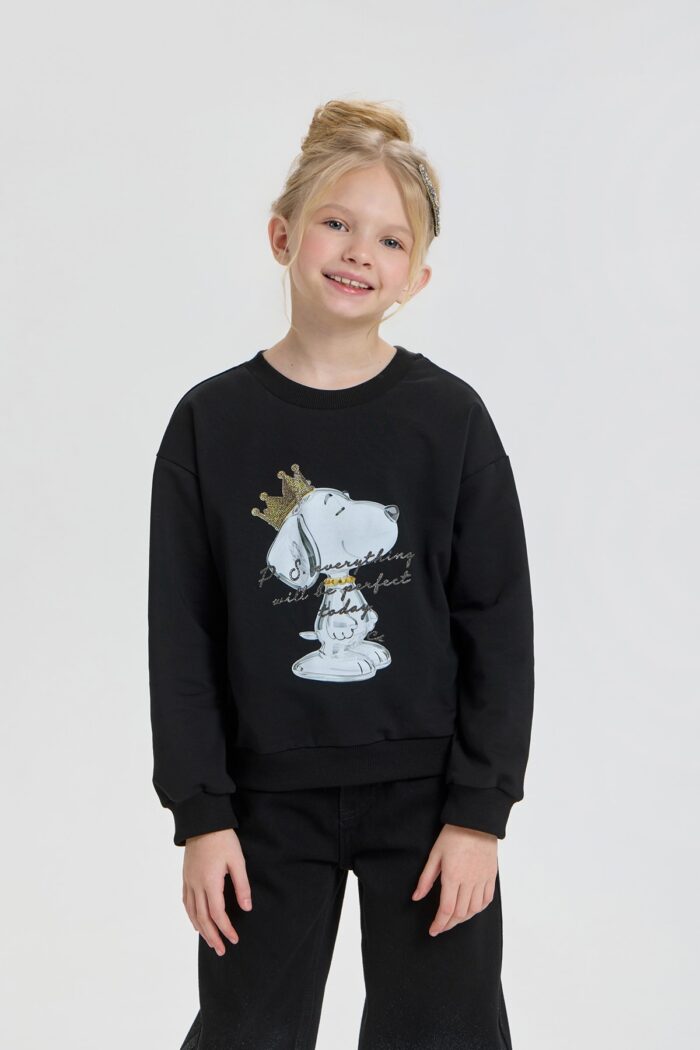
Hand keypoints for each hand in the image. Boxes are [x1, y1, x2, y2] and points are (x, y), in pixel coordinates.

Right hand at [182, 828, 252, 956]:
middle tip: (221, 950)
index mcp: (210, 882)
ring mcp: (189, 881)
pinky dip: (191, 916)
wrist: (202, 822)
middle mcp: (196, 885)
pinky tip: (195, 922)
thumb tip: (246, 908)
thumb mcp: (237, 860)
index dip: (226, 929)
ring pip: (192, 912)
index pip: (217, 914)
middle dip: (212, 936)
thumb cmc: (223, 839)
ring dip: (201, 929)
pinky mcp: (186, 876)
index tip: (234, 939)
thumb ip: (242, 885)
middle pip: (202, 918)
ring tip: (210, 942)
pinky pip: (186, 902)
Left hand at [411, 823, 497, 936]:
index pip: (446, 909)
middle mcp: (469, 881)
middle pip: (460, 913)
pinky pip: (486, 900)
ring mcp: (482, 880)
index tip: (433, 930)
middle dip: (449, 924)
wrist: (476, 821)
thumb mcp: (435, 855)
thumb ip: (426, 879)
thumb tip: (416, 897)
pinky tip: (470, 909)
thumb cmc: (453, 835)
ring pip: (474, 910)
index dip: (439, 923)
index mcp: (453, 876)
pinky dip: (478, 909)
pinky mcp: (491, 876)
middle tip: (441, 927)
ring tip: (453, 919)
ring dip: (463, 918)